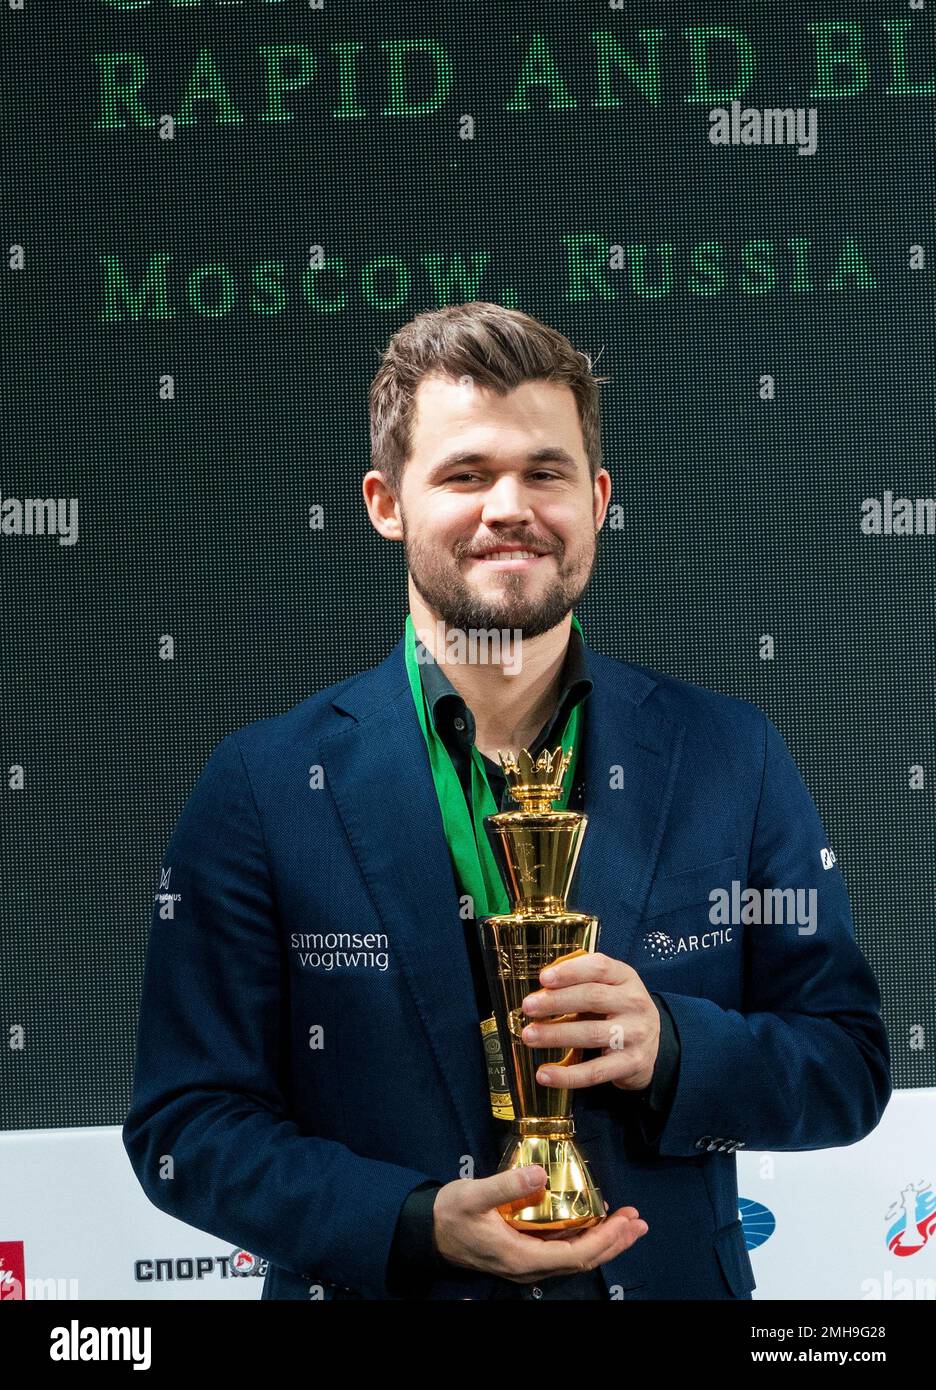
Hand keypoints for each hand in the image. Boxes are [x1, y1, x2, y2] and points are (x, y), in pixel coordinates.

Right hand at [432, 1166, 647, 1280]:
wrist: (426, 1231)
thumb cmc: (449, 1214)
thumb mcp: (474, 1195)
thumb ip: (507, 1186)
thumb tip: (540, 1173)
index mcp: (522, 1258)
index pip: (575, 1255)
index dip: (605, 1240)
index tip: (625, 1221)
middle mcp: (530, 1267)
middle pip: (582, 1260)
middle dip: (614, 1242)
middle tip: (638, 1222)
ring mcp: (527, 1262)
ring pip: (575, 1257)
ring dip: (603, 1241)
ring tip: (627, 1223)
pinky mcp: (523, 1253)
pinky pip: (562, 1250)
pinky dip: (584, 1238)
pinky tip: (593, 1223)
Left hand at [519, 952, 660, 1092]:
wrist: (652, 1044)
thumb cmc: (617, 1009)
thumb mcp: (607, 986)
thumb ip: (579, 980)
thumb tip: (543, 986)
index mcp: (625, 977)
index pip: (599, 967)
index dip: (570, 971)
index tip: (543, 978)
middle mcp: (634, 1002)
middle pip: (592, 998)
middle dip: (556, 1002)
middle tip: (528, 1007)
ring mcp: (636, 1033)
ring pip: (591, 1033)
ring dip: (555, 1035)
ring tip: (529, 1036)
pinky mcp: (632, 1063)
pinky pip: (596, 1071)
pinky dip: (567, 1075)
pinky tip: (545, 1074)